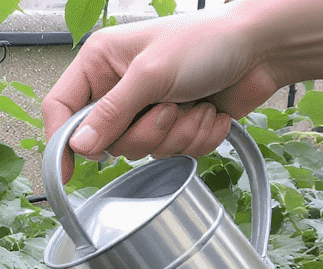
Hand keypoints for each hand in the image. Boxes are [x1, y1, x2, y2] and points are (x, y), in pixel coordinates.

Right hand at [42, 9, 281, 180]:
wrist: (262, 49)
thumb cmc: (207, 42)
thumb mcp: (151, 73)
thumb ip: (111, 112)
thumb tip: (80, 146)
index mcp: (101, 63)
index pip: (61, 107)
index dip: (60, 141)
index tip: (65, 173)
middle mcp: (118, 87)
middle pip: (105, 140)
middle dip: (145, 132)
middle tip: (168, 108)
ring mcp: (147, 109)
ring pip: (140, 150)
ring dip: (176, 133)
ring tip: (195, 104)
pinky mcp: (174, 126)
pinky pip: (172, 153)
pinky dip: (195, 137)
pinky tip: (209, 112)